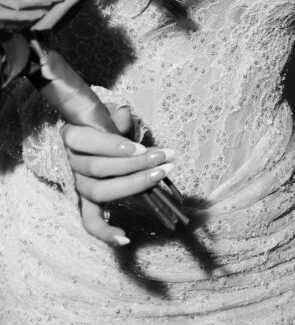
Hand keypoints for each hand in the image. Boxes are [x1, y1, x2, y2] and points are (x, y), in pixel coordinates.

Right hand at [62, 104, 174, 246]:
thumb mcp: (109, 113)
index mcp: (73, 137)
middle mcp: (72, 162)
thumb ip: (116, 117)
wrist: (92, 132)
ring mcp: (78, 184)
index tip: (140, 147)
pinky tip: (125, 239)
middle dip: (135, 165)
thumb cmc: (105, 122)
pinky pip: (90, 221)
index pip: (88, 142)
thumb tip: (124, 117)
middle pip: (100, 169)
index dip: (113, 146)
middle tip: (164, 158)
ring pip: (101, 191)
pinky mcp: (86, 201)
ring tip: (161, 175)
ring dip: (134, 185)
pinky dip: (105, 233)